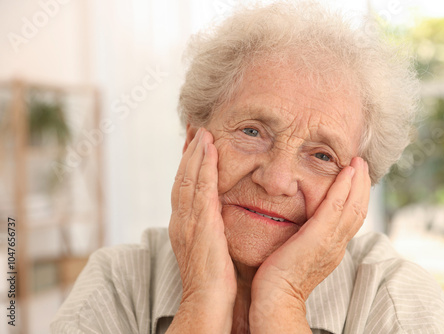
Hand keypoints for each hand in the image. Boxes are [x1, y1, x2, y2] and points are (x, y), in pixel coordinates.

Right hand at [168, 128, 235, 332]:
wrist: (207, 304)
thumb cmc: (214, 281)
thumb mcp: (210, 249)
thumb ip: (212, 229)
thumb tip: (220, 217)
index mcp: (184, 224)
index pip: (184, 186)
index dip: (188, 163)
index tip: (196, 143)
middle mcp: (181, 219)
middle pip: (182, 176)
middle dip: (188, 151)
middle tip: (195, 127)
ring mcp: (188, 221)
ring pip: (188, 177)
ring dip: (194, 152)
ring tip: (201, 130)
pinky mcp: (201, 224)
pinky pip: (201, 188)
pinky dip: (203, 166)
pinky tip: (208, 148)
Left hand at [249, 157, 370, 332]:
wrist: (275, 298)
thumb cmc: (279, 279)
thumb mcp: (297, 254)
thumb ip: (304, 238)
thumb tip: (298, 225)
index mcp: (332, 249)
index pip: (351, 219)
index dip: (356, 197)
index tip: (355, 177)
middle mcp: (337, 246)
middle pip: (359, 210)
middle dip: (362, 185)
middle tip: (361, 163)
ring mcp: (331, 242)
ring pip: (353, 207)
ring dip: (357, 182)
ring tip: (357, 162)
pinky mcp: (319, 238)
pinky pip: (336, 208)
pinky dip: (344, 188)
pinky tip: (346, 172)